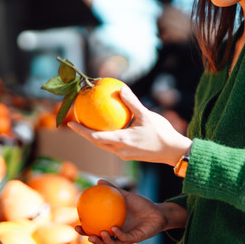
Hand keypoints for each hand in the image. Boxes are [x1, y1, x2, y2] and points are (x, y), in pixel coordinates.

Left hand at [68, 85, 191, 165]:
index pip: (95, 137)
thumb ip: (132, 102)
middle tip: (76, 121)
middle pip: (96, 142)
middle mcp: (120, 150)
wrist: (173, 151)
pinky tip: (110, 128)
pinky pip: (114, 145)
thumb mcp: (146, 115)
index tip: (70, 122)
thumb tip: (121, 88)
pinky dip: (107, 137)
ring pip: (105, 145)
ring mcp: (125, 154)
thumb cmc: (161, 133)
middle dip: (84, 133)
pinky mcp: (130, 155)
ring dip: (95, 136)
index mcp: (121, 141)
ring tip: (89, 124)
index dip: (81, 131)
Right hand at [75, 180, 168, 243]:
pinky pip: (124, 239)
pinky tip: (114, 228)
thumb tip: (98, 181)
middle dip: (90, 238)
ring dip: (104, 240)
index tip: (77, 224)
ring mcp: (125, 238)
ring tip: (100, 233)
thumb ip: (113, 190)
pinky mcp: (134, 239)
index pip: (95, 229)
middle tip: (83, 232)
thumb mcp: (126, 196)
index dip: (85, 229)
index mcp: (111, 224)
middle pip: (100, 240)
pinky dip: (118, 234)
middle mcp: (116, 234)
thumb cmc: (141, 205)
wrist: (158, 212)